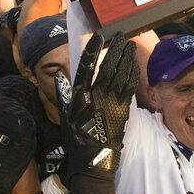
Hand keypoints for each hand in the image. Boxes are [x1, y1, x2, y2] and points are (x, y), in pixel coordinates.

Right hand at [63, 31, 137, 179]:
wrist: (93, 157)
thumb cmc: (77, 137)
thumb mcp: (65, 115)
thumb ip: (63, 94)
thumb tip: (60, 76)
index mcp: (80, 95)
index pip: (86, 67)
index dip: (93, 50)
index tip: (98, 37)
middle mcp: (96, 95)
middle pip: (108, 66)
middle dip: (115, 49)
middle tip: (120, 35)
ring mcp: (111, 101)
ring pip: (121, 73)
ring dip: (126, 57)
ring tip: (129, 44)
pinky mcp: (123, 108)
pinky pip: (129, 85)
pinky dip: (132, 72)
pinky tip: (134, 63)